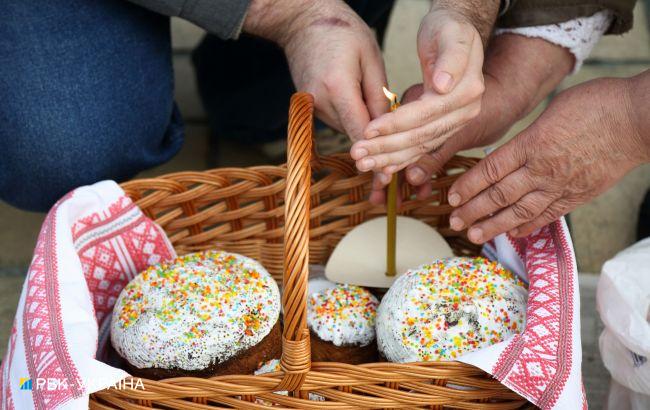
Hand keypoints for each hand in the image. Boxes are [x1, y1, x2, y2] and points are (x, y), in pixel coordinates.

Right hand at [244, 0, 386, 141]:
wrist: (303, 22)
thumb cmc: (343, 32)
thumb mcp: (372, 57)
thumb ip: (379, 95)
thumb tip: (386, 126)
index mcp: (338, 88)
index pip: (360, 132)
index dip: (378, 142)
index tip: (392, 145)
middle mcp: (320, 102)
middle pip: (353, 133)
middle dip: (372, 130)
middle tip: (387, 115)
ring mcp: (310, 106)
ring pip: (344, 128)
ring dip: (359, 120)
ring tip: (367, 96)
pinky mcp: (307, 107)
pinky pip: (335, 120)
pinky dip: (348, 114)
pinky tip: (353, 94)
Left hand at [351, 2, 498, 174]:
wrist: (455, 35)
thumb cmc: (449, 30)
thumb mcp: (452, 33)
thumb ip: (451, 58)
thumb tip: (443, 85)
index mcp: (467, 91)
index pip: (426, 113)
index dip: (396, 123)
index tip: (368, 129)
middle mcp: (465, 112)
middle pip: (421, 135)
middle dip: (386, 146)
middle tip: (357, 153)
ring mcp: (455, 123)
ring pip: (419, 146)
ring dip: (389, 158)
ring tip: (362, 163)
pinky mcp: (444, 128)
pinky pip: (421, 148)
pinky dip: (400, 159)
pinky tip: (381, 166)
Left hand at [448, 73, 649, 243]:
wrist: (637, 120)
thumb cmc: (596, 105)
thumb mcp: (551, 112)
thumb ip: (527, 136)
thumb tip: (512, 151)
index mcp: (531, 144)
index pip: (490, 169)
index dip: (468, 185)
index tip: (451, 196)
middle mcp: (542, 169)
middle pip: (499, 195)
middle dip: (473, 210)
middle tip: (454, 221)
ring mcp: (561, 186)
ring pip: (519, 212)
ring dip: (494, 225)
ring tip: (474, 235)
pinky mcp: (578, 196)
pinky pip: (547, 216)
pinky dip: (528, 226)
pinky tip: (513, 233)